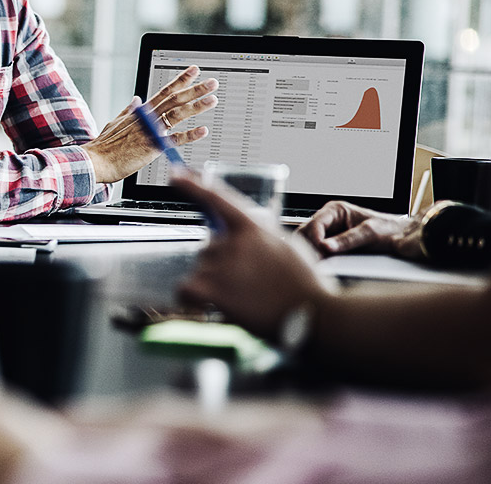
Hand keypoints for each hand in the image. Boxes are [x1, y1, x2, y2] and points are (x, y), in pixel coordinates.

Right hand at [81, 66, 216, 182]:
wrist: (95, 161)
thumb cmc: (104, 146)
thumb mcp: (115, 122)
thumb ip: (128, 110)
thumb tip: (136, 99)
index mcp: (140, 112)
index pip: (165, 91)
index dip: (181, 80)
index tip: (194, 70)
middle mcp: (147, 118)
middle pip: (175, 99)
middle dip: (195, 89)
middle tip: (212, 82)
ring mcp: (150, 131)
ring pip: (177, 114)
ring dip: (196, 106)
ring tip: (212, 99)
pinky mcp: (152, 147)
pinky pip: (174, 140)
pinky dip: (190, 134)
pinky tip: (203, 130)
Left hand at [174, 173, 328, 338]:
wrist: (316, 315)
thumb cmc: (305, 285)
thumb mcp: (288, 246)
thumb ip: (261, 236)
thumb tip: (242, 237)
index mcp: (253, 227)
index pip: (217, 198)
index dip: (193, 185)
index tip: (175, 175)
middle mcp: (233, 242)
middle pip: (210, 247)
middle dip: (223, 263)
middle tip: (250, 283)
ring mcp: (221, 265)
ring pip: (201, 269)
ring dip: (214, 283)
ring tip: (245, 298)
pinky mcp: (212, 290)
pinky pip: (184, 290)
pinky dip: (191, 298)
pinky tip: (208, 304)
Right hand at [297, 201, 422, 257]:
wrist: (405, 238)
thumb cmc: (390, 231)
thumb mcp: (369, 234)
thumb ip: (347, 240)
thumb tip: (325, 248)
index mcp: (335, 210)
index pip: (314, 224)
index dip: (313, 240)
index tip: (319, 254)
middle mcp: (329, 220)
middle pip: (306, 233)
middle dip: (308, 248)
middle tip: (315, 264)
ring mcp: (329, 233)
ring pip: (308, 243)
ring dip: (311, 254)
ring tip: (317, 267)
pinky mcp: (332, 245)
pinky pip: (317, 251)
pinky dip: (317, 259)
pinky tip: (322, 267)